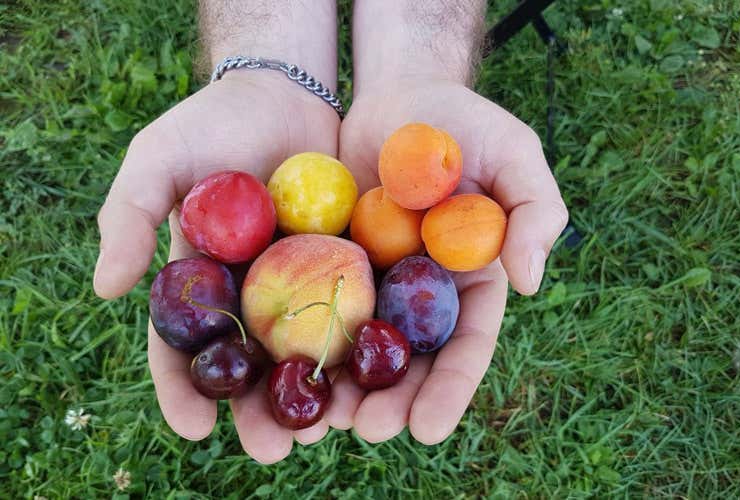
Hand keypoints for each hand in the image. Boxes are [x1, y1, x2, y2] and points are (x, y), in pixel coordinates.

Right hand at [94, 71, 339, 462]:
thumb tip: (107, 288)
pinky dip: (361, 346)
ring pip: (305, 351)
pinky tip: (372, 378)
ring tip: (326, 431)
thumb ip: (129, 217)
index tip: (194, 429)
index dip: (184, 390)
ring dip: (314, 395)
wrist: (285, 93)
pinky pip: (354, 311)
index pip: (184, 347)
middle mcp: (251, 295)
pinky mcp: (348, 266)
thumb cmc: (213, 125)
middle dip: (258, 413)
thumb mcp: (159, 160)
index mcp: (203, 284)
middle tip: (272, 452)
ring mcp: (301, 284)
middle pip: (251, 366)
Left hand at [330, 77, 567, 443]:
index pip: (466, 345)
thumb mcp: (511, 151)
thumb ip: (535, 208)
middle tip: (367, 430)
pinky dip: (298, 341)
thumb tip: (530, 280)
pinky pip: (310, 306)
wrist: (394, 100)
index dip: (450, 389)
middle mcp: (419, 294)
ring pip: (357, 347)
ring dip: (341, 387)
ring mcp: (371, 282)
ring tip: (320, 419)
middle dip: (391, 401)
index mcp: (468, 282)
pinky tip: (278, 369)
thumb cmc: (460, 124)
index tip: (428, 429)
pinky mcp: (326, 265)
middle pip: (408, 361)